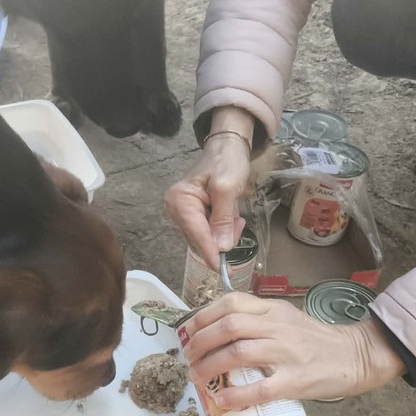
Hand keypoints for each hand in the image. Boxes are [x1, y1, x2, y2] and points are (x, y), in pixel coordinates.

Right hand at [165, 131, 249, 268]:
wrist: (228, 146)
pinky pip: (208, 232)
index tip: (219, 269)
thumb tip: (222, 248)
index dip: (209, 251)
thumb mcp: (227, 188)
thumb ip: (223, 219)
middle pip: (199, 239)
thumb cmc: (226, 161)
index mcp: (179, 200)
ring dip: (224, 233)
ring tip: (235, 215)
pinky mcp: (194, 216)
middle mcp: (176, 209)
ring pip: (205, 239)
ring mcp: (184, 214)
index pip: (196, 233)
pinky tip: (230, 216)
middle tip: (239, 224)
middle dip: (221, 238)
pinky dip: (222, 229)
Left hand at [182, 293, 405, 405]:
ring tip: (198, 377)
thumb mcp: (285, 318)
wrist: (357, 355)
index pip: (231, 303)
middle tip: (188, 358)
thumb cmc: (315, 341)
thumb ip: (256, 321)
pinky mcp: (296, 381)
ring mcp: (287, 353)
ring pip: (239, 352)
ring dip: (210, 366)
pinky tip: (222, 399)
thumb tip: (215, 334)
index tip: (188, 331)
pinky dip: (236, 394)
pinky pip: (260, 387)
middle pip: (228, 326)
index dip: (202, 316)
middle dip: (200, 342)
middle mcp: (277, 327)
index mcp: (273, 310)